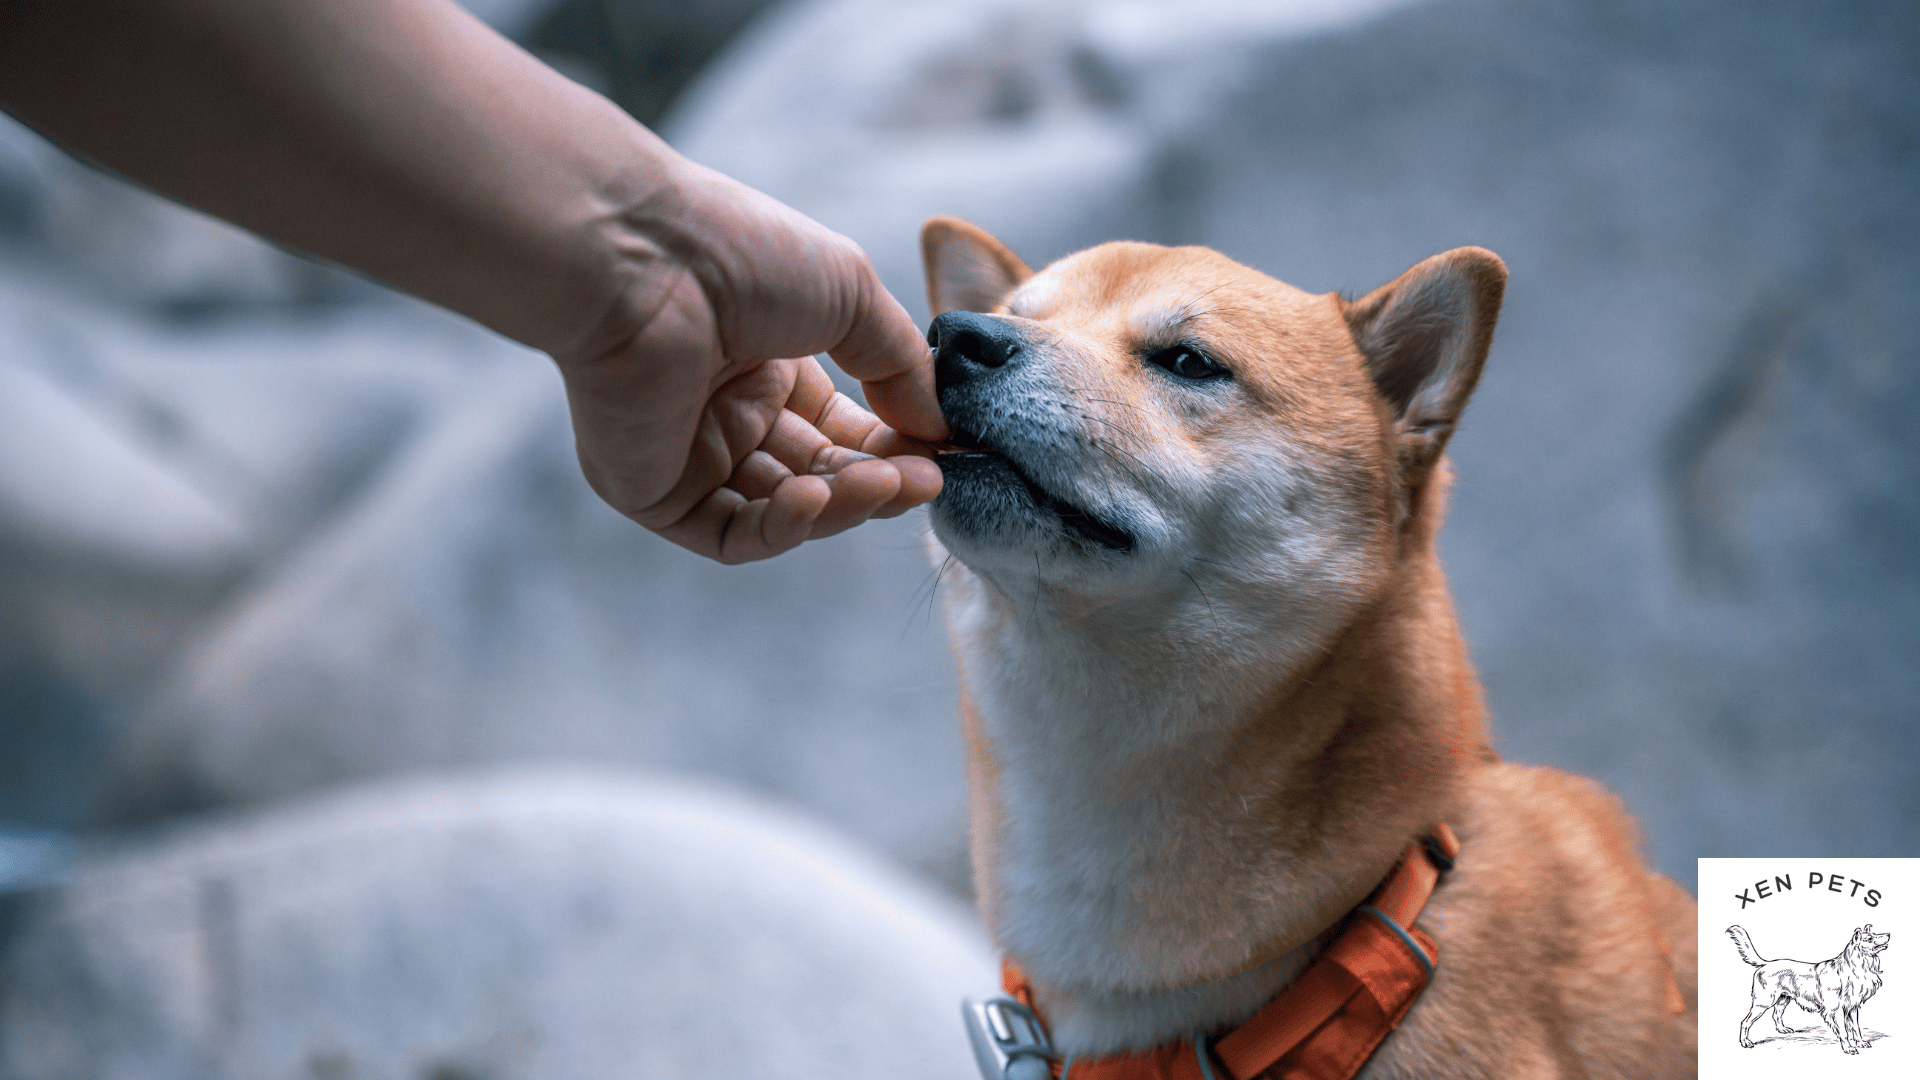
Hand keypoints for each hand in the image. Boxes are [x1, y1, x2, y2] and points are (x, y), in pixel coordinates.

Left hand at [555, 163, 948, 562]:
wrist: (641, 258)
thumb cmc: (740, 255)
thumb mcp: (851, 295)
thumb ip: (900, 366)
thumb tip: (938, 430)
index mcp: (767, 363)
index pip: (843, 430)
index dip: (895, 447)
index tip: (942, 454)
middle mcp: (728, 411)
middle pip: (821, 475)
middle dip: (878, 482)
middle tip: (926, 480)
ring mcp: (690, 455)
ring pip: (782, 512)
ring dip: (842, 506)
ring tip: (887, 485)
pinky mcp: (652, 491)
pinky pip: (729, 534)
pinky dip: (780, 528)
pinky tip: (813, 499)